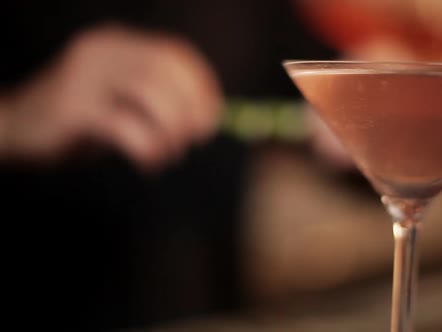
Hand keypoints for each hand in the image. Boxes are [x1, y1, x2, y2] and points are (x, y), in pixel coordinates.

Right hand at [0, 24, 221, 170]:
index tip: (212, 119)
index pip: (175, 53)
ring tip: (169, 153)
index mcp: (118, 43)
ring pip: (150, 93)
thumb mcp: (122, 102)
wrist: (16, 127)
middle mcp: (102, 50)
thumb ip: (158, 101)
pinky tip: (148, 162)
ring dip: (171, 130)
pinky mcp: (71, 107)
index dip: (202, 86)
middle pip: (166, 70)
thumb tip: (207, 118)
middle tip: (195, 140)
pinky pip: (125, 124)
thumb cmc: (80, 120)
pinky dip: (148, 147)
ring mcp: (84, 75)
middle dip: (191, 108)